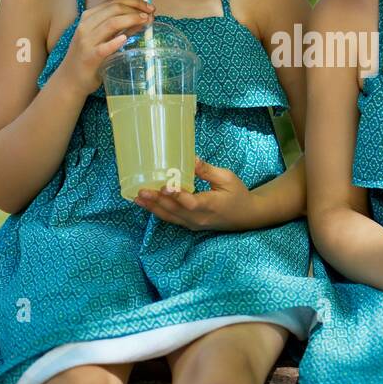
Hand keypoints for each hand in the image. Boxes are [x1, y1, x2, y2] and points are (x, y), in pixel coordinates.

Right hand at [58, 0, 155, 95]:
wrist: (70, 79)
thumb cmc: (89, 56)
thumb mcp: (103, 38)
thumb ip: (121, 28)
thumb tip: (144, 18)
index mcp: (89, 17)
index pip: (114, 1)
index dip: (134, 1)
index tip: (149, 6)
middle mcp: (86, 25)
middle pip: (114, 9)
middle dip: (136, 9)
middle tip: (151, 13)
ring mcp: (86, 41)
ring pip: (111, 23)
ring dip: (131, 19)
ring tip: (146, 21)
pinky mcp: (89, 57)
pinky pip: (104, 47)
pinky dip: (115, 42)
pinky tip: (125, 39)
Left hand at [134, 158, 260, 230]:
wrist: (246, 216)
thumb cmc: (238, 194)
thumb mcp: (227, 178)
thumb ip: (208, 170)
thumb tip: (191, 158)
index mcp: (212, 205)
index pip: (192, 202)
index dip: (177, 196)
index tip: (164, 187)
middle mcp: (200, 218)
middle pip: (175, 211)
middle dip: (157, 201)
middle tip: (141, 190)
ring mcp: (194, 223)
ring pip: (170, 217)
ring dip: (153, 208)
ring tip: (137, 198)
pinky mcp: (190, 224)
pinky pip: (172, 219)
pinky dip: (158, 212)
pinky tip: (147, 204)